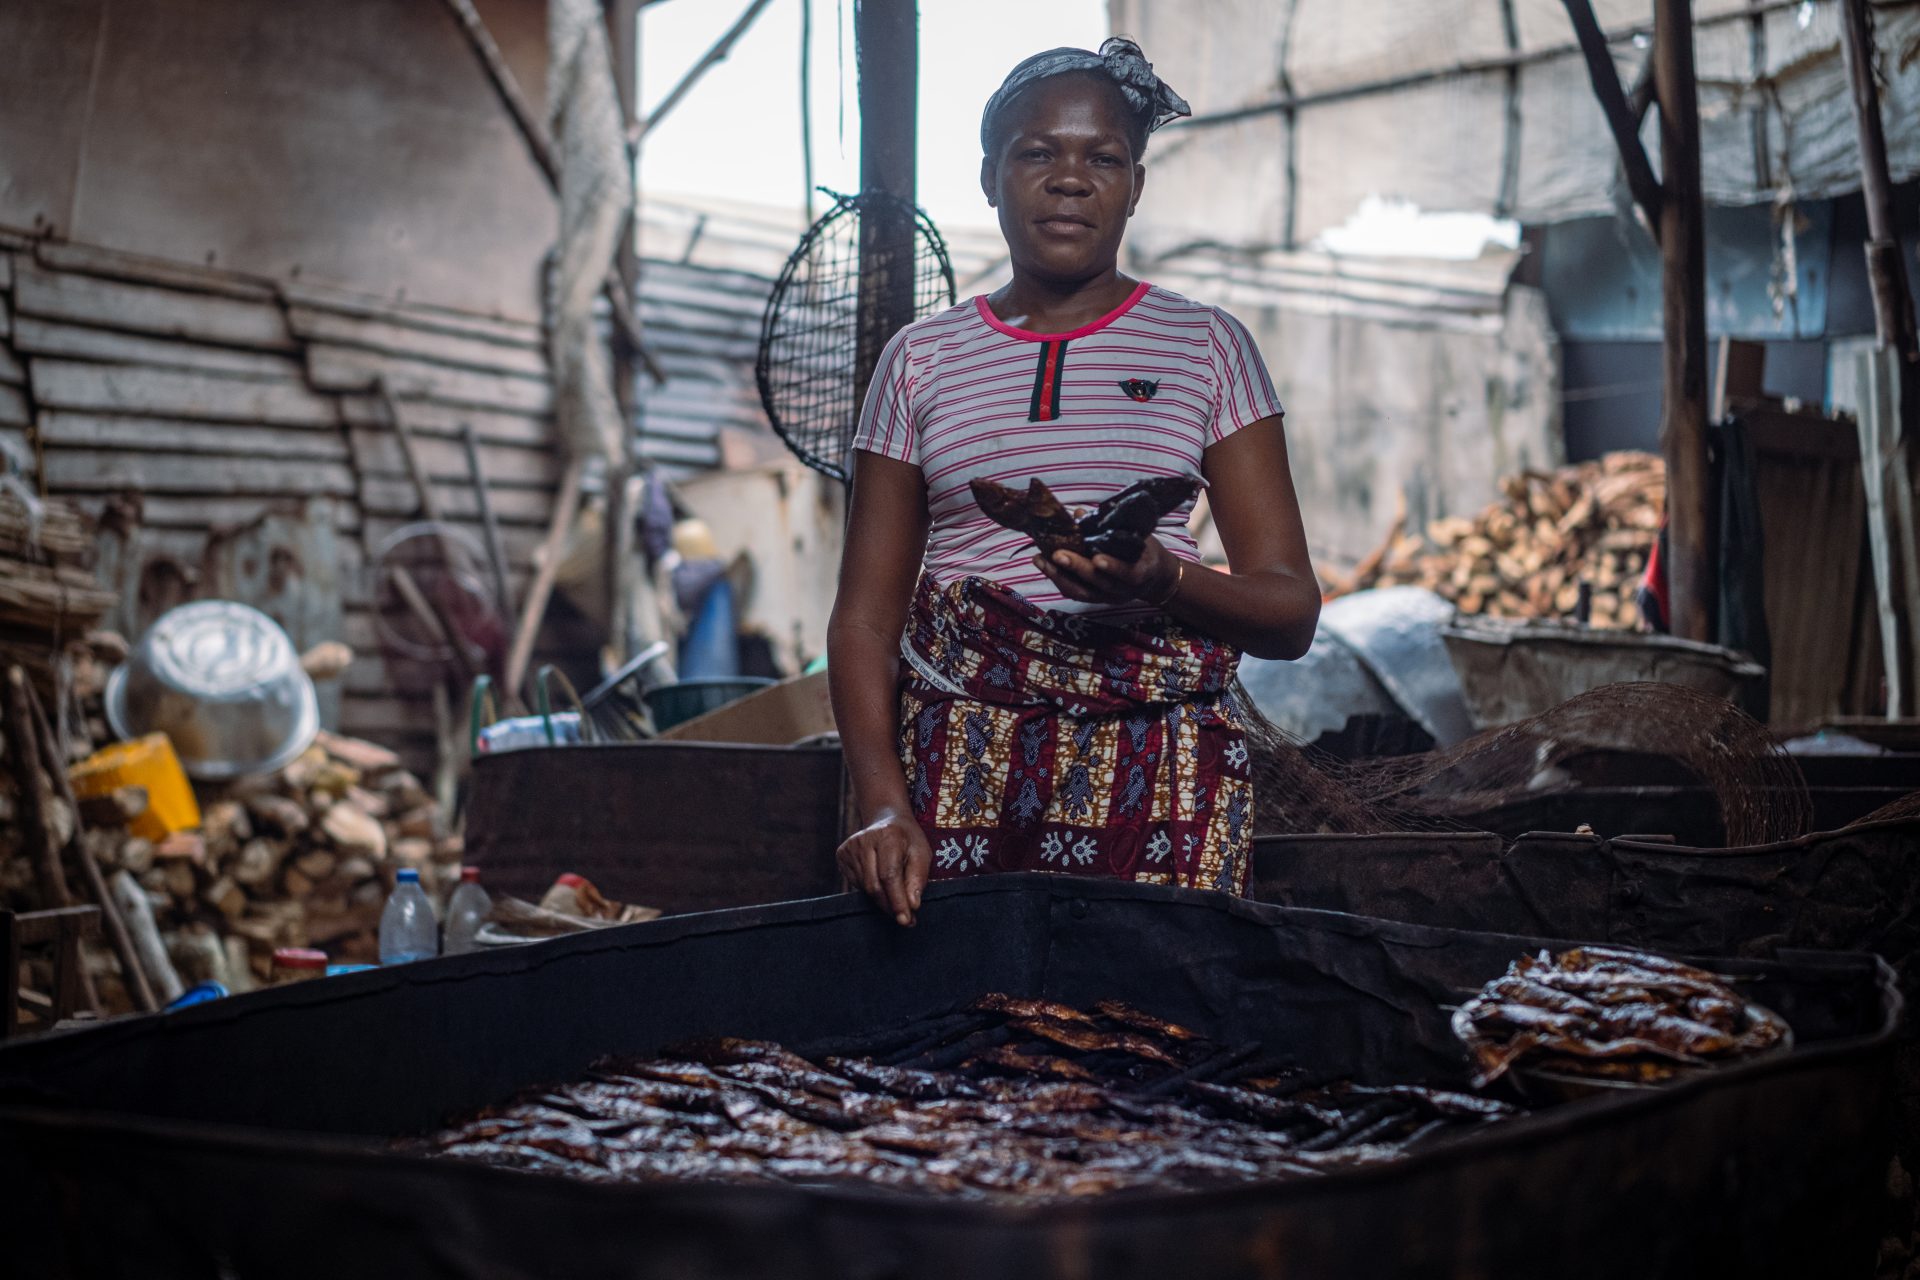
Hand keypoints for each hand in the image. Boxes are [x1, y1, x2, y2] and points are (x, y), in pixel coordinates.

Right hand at [836, 809, 932, 926]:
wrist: (886, 820)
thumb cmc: (907, 840)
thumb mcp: (922, 854)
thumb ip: (918, 879)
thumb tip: (912, 905)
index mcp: (887, 836)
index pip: (889, 875)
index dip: (897, 900)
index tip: (906, 920)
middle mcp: (864, 840)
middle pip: (874, 885)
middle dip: (890, 905)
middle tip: (906, 918)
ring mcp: (850, 847)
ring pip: (865, 888)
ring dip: (882, 900)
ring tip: (896, 898)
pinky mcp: (842, 855)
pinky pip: (857, 884)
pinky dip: (871, 890)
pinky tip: (881, 881)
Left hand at [1033, 536, 1178, 606]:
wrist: (1154, 578)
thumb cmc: (1144, 551)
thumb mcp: (1138, 536)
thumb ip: (1113, 527)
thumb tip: (1079, 513)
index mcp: (1142, 572)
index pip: (1128, 573)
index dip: (1113, 567)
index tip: (1097, 558)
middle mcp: (1124, 590)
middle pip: (1098, 583)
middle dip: (1076, 568)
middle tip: (1056, 553)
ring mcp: (1108, 597)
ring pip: (1081, 592)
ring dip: (1058, 576)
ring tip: (1040, 559)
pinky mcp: (1096, 599)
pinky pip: (1075, 593)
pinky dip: (1058, 579)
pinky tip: (1044, 566)